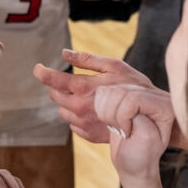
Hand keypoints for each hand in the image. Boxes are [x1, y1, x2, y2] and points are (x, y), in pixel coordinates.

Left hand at [33, 49, 155, 143]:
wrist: (149, 117)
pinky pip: (72, 124)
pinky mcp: (87, 134)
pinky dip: (78, 116)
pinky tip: (94, 111)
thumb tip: (65, 53)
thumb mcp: (114, 66)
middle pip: (54, 96)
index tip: (38, 69)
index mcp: (84, 87)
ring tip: (89, 99)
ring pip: (62, 110)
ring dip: (69, 103)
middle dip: (60, 87)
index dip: (42, 72)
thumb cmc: (134, 86)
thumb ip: (87, 59)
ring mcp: (83, 122)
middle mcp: (79, 107)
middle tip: (75, 83)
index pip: (53, 80)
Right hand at [94, 84, 173, 184]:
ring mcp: (137, 92)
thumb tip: (128, 101)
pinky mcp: (123, 95)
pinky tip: (111, 121)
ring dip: (106, 113)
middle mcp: (153, 95)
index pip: (133, 98)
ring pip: (109, 91)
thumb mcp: (147, 141)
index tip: (128, 133)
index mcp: (165, 105)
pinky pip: (102, 92)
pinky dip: (100, 109)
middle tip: (122, 131)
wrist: (134, 164)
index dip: (123, 117)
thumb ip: (141, 120)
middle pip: (119, 91)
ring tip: (117, 127)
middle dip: (114, 115)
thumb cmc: (142, 157)